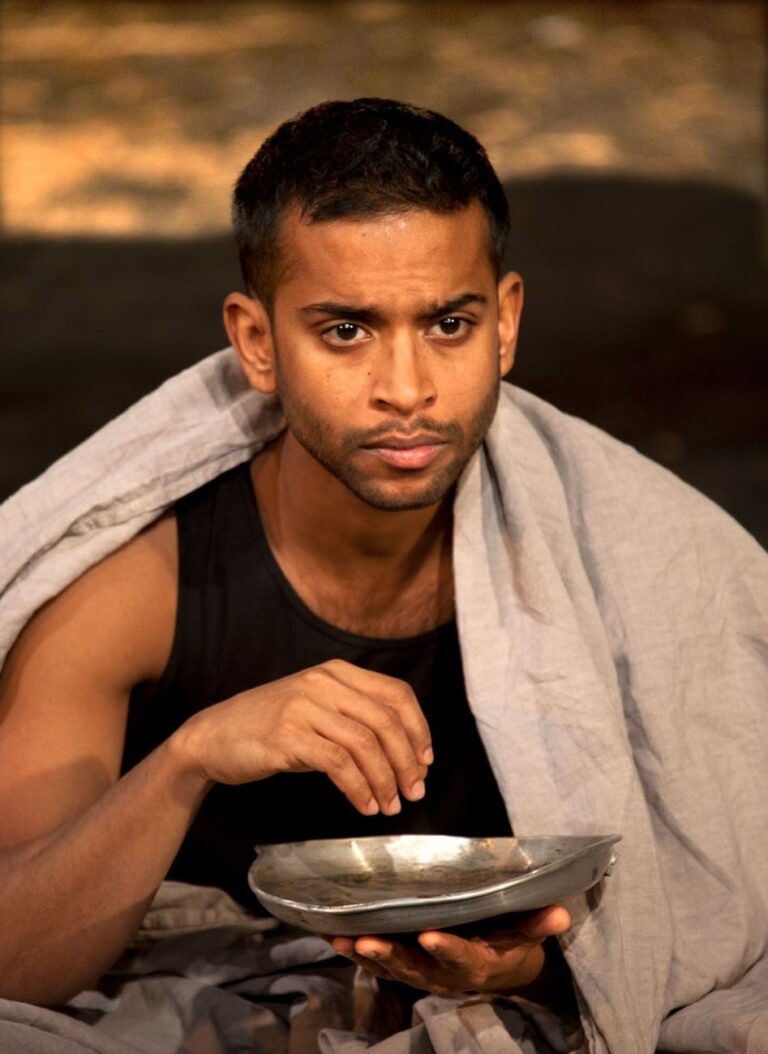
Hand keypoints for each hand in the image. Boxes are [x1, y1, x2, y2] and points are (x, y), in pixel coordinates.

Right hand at [173, 659, 432, 814]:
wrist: (213, 735)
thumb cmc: (270, 726)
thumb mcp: (316, 708)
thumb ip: (353, 717)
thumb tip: (403, 753)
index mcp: (337, 672)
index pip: (396, 694)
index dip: (418, 728)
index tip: (425, 760)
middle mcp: (324, 682)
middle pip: (386, 721)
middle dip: (407, 762)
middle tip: (415, 791)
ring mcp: (305, 707)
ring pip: (366, 745)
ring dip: (385, 781)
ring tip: (390, 806)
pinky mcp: (289, 736)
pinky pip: (339, 765)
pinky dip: (359, 788)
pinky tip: (364, 805)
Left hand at [326, 905, 570, 996]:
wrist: (501, 972)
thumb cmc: (513, 944)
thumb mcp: (529, 935)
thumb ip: (539, 923)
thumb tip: (560, 912)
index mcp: (477, 964)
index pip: (462, 958)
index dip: (446, 950)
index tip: (429, 936)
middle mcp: (446, 975)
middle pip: (417, 968)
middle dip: (392, 956)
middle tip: (368, 942)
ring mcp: (425, 973)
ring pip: (394, 969)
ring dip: (368, 956)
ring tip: (344, 942)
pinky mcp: (410, 968)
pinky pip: (382, 966)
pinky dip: (360, 956)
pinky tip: (337, 940)